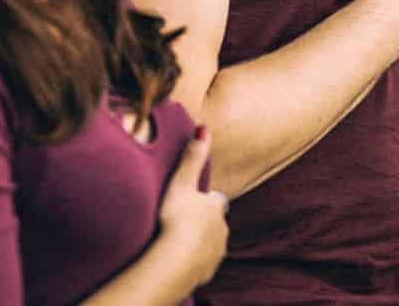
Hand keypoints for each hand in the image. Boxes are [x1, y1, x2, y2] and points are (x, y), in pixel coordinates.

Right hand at [154, 127, 228, 290]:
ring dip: (197, 242)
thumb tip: (204, 128)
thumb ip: (192, 157)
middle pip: (212, 222)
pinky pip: (201, 263)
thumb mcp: (182, 183)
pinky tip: (180, 259)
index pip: (212, 200)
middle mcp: (222, 228)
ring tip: (178, 243)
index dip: (202, 201)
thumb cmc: (177, 219)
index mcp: (216, 206)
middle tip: (181, 224)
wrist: (176, 261)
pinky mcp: (208, 271)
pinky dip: (194, 260)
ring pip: (209, 243)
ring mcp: (216, 251)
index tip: (189, 204)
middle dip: (201, 222)